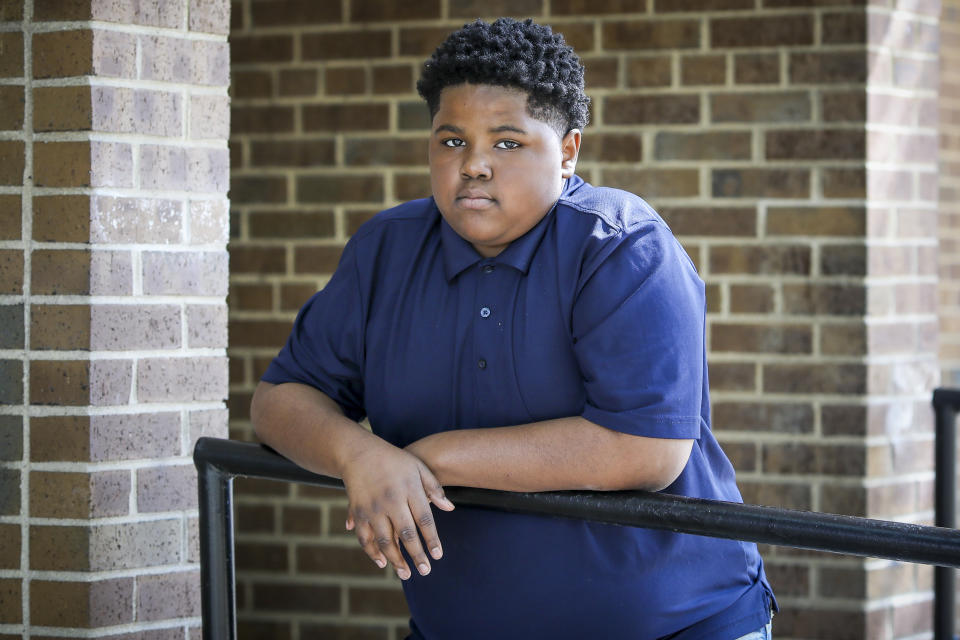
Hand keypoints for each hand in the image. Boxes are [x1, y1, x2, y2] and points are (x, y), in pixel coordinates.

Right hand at [341, 440, 453, 579]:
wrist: (359, 453)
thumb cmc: (394, 461)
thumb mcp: (418, 467)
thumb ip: (434, 488)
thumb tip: (450, 509)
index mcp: (409, 489)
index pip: (424, 519)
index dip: (432, 539)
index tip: (438, 555)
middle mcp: (391, 500)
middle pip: (406, 533)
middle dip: (417, 554)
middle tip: (425, 571)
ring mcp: (373, 508)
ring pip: (385, 540)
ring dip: (395, 560)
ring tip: (406, 574)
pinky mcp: (358, 512)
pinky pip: (365, 538)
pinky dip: (373, 553)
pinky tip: (383, 563)